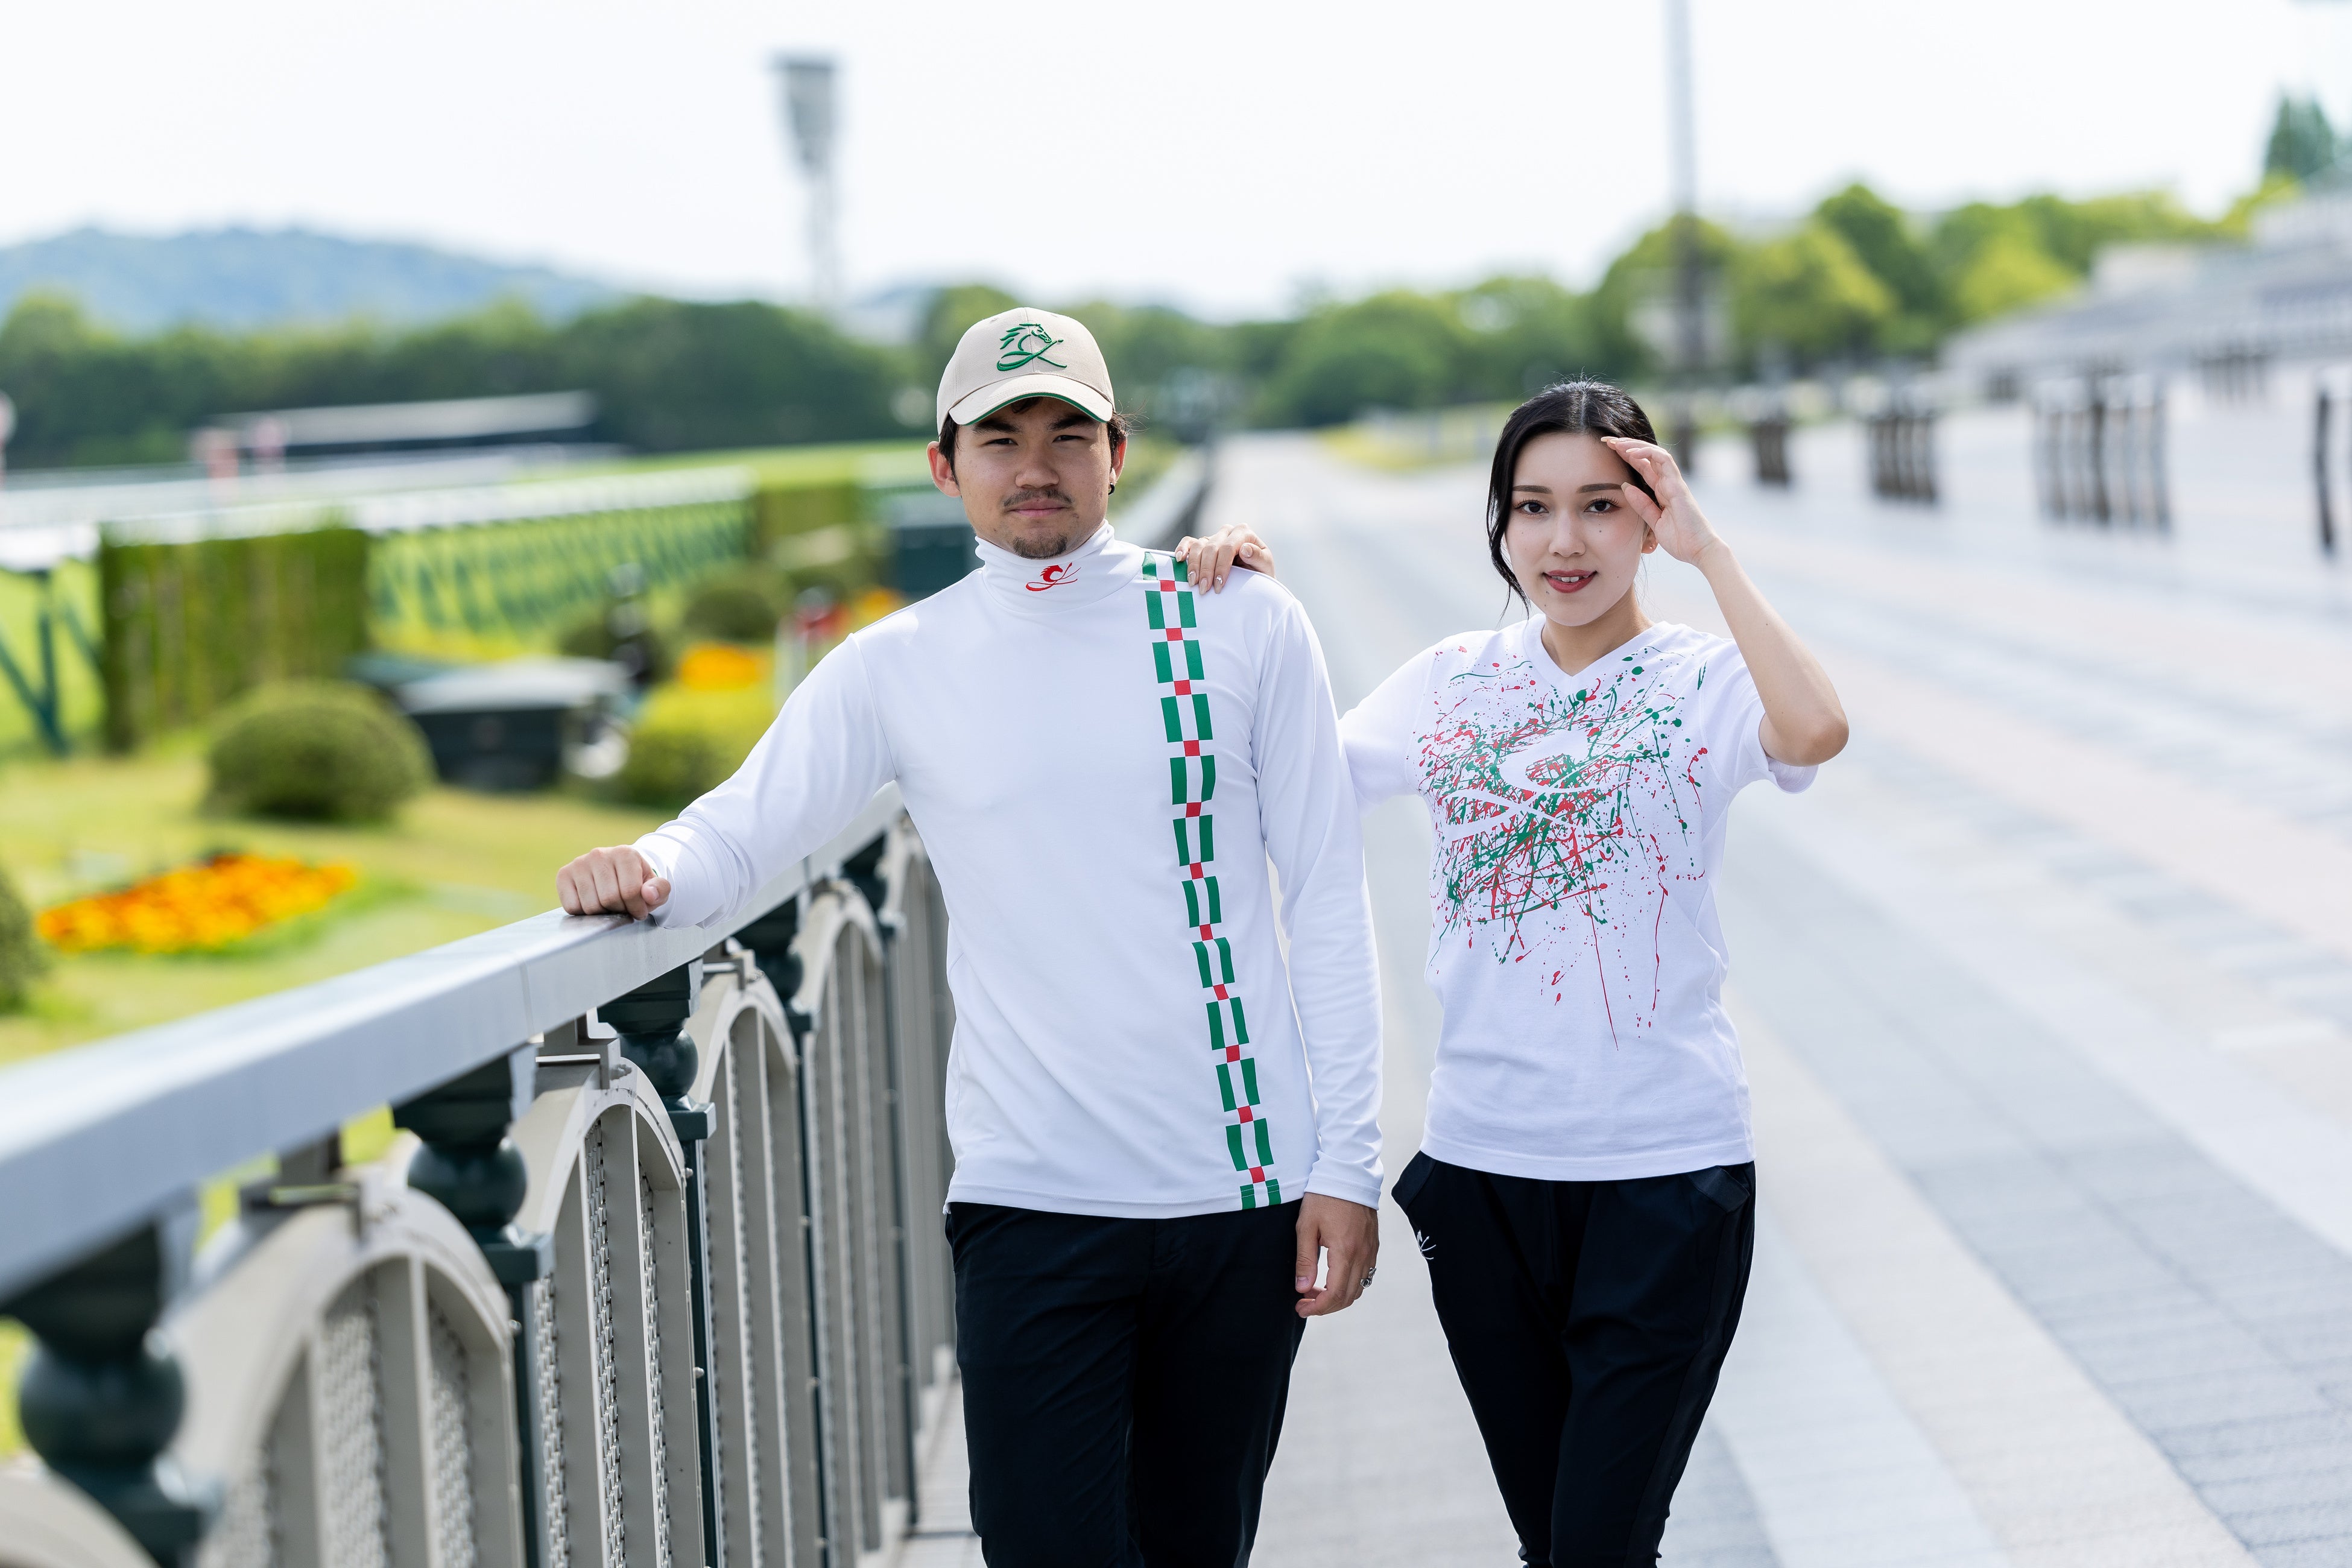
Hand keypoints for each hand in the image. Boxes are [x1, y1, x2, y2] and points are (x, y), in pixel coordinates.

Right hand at [557, 846, 670, 919]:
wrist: (616, 874)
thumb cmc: (638, 882)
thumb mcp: (656, 886)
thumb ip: (660, 890)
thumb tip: (648, 895)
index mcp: (624, 853)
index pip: (630, 891)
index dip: (637, 908)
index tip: (640, 910)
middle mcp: (599, 854)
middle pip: (609, 899)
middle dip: (620, 910)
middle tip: (624, 907)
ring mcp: (579, 863)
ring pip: (590, 906)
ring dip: (603, 913)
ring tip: (610, 905)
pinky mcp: (563, 874)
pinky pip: (572, 907)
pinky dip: (583, 913)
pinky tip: (593, 902)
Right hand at [1175, 525, 1276, 591]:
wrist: (1254, 580)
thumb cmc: (1261, 574)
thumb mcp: (1266, 567)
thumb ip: (1259, 557)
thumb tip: (1245, 549)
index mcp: (1243, 533)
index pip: (1227, 547)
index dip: (1221, 566)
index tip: (1218, 586)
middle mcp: (1227, 532)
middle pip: (1210, 548)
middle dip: (1206, 570)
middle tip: (1204, 590)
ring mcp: (1213, 537)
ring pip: (1198, 546)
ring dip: (1193, 566)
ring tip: (1193, 584)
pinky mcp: (1202, 544)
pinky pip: (1189, 542)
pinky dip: (1182, 549)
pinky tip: (1179, 560)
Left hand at [1293, 1193, 1378, 1317]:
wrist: (1348, 1173)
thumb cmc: (1324, 1197)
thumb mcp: (1306, 1226)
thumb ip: (1305, 1260)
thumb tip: (1302, 1289)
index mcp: (1345, 1251)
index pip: (1335, 1294)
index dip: (1318, 1308)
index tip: (1301, 1308)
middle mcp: (1362, 1255)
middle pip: (1348, 1296)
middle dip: (1326, 1307)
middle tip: (1304, 1303)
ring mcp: (1371, 1251)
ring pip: (1359, 1288)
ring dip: (1338, 1297)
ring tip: (1316, 1292)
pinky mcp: (1373, 1245)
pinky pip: (1365, 1275)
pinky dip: (1349, 1285)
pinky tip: (1332, 1278)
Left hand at [1601, 436, 1723, 565]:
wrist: (1699, 551)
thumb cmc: (1680, 539)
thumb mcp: (1653, 521)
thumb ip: (1641, 504)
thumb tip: (1625, 487)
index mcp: (1661, 491)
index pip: (1642, 466)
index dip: (1625, 455)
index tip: (1607, 449)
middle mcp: (1667, 483)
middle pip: (1646, 456)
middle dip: (1626, 445)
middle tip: (1606, 440)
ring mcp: (1674, 482)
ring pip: (1654, 453)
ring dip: (1634, 445)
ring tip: (1616, 443)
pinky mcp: (1678, 485)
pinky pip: (1663, 461)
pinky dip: (1646, 454)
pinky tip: (1630, 453)